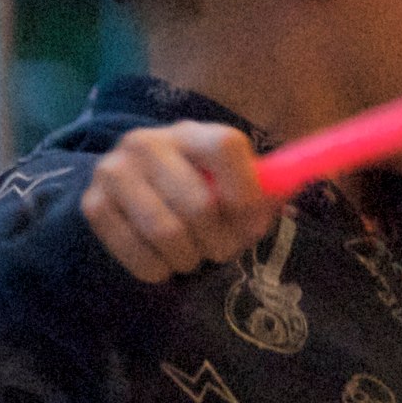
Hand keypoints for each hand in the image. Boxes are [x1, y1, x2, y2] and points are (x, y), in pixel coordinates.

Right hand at [80, 122, 278, 283]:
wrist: (134, 190)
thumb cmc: (201, 189)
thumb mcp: (235, 181)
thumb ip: (269, 187)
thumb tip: (308, 177)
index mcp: (194, 132)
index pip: (226, 148)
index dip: (246, 194)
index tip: (252, 226)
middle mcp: (149, 142)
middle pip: (198, 204)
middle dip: (220, 242)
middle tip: (221, 250)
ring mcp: (115, 170)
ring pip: (166, 233)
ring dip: (189, 259)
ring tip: (192, 256)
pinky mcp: (93, 204)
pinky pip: (135, 254)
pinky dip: (157, 270)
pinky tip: (163, 262)